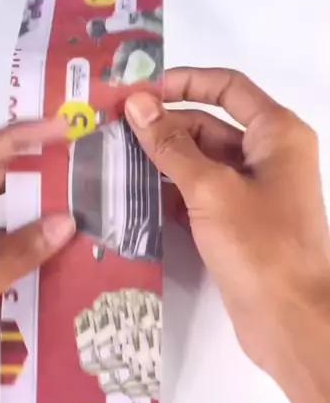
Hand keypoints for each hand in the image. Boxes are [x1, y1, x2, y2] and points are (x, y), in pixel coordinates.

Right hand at [125, 68, 329, 381]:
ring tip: (112, 161)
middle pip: (209, 125)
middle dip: (164, 126)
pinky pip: (200, 195)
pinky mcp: (238, 224)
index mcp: (276, 133)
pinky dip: (171, 192)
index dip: (183, 83)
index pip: (227, 87)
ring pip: (201, 162)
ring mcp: (253, 192)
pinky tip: (133, 196)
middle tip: (111, 131)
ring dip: (162, 161)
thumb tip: (136, 103)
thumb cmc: (260, 246)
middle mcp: (268, 156)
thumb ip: (171, 145)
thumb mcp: (211, 189)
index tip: (138, 93)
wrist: (291, 320)